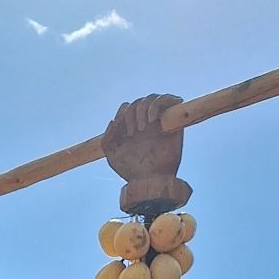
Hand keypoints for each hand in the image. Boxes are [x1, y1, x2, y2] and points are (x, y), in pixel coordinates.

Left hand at [102, 94, 190, 208]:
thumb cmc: (132, 172)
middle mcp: (146, 123)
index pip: (126, 108)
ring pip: (151, 98)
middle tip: (132, 133)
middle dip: (131, 114)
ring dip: (142, 108)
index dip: (122, 114)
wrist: (150, 180)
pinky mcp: (172, 121)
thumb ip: (107, 139)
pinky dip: (157, 104)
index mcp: (132, 129)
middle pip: (137, 102)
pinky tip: (152, 119)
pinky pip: (168, 99)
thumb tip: (113, 121)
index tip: (123, 132)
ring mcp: (159, 121)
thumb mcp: (112, 157)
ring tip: (142, 126)